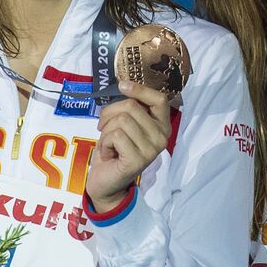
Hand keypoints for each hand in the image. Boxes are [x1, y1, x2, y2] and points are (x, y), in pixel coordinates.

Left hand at [85, 81, 170, 212]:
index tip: (122, 85)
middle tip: (104, 128)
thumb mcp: (123, 125)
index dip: (140, 89)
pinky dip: (105, 143)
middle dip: (110, 114)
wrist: (106, 181)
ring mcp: (151, 150)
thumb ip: (129, 109)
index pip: (159, 99)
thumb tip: (124, 85)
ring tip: (109, 144)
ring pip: (121, 121)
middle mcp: (162, 137)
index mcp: (161, 126)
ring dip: (106, 131)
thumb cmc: (114, 150)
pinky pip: (115, 136)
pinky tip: (109, 154)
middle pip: (132, 106)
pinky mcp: (138, 159)